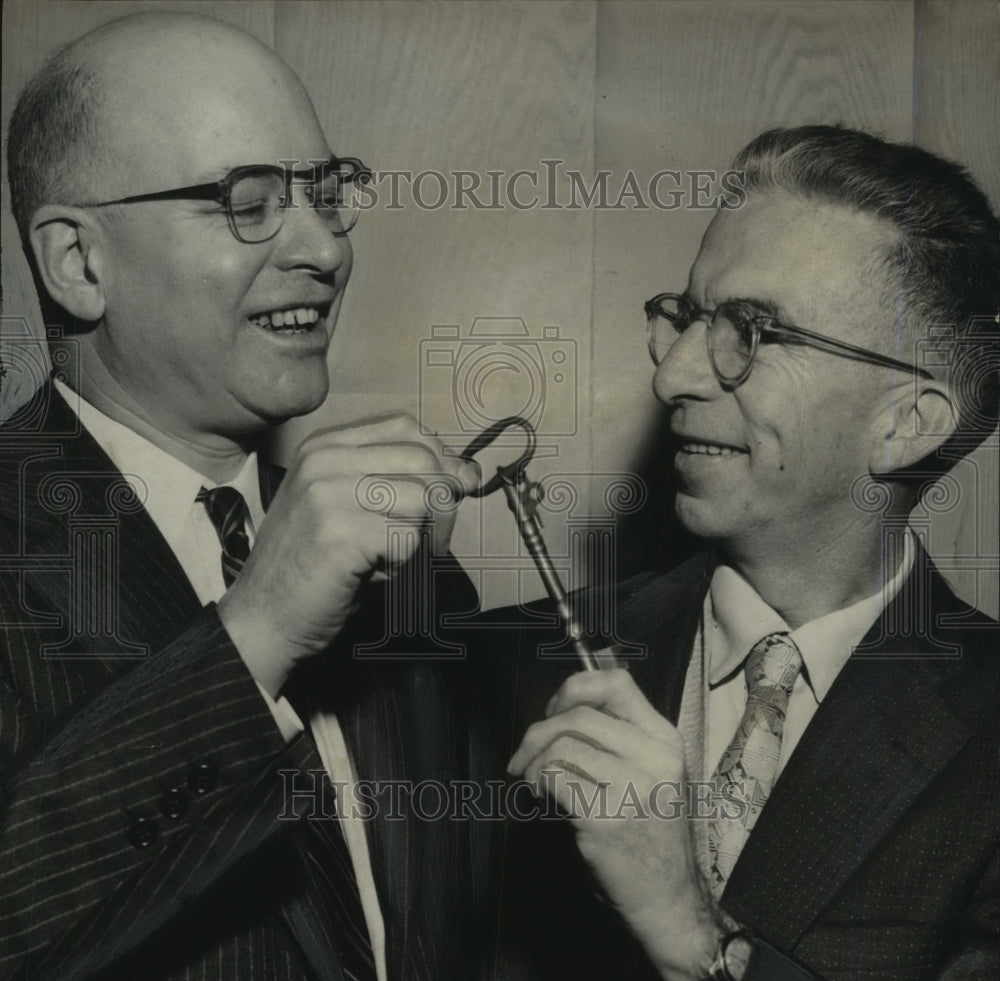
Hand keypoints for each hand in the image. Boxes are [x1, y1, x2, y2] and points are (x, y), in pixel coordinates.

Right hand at [217, 412, 478, 695]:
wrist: (263, 619)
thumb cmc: (315, 568)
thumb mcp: (350, 507)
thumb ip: (398, 482)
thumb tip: (468, 472)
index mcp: (325, 446)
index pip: (405, 427)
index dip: (441, 458)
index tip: (453, 491)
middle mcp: (324, 459)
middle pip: (423, 458)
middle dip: (446, 502)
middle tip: (435, 542)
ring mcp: (328, 491)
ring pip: (423, 497)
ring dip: (427, 537)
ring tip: (401, 561)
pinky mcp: (339, 530)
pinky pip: (409, 538)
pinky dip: (407, 563)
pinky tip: (379, 574)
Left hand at [507, 669, 733, 979]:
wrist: (668, 901)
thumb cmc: (648, 836)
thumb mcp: (649, 774)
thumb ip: (617, 739)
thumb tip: (560, 707)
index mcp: (664, 739)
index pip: (617, 683)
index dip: (575, 687)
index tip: (554, 710)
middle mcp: (655, 757)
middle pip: (579, 713)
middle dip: (538, 729)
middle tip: (524, 754)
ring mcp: (634, 788)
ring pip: (562, 744)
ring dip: (532, 760)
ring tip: (530, 780)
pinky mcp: (607, 818)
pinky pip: (555, 777)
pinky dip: (536, 781)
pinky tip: (538, 796)